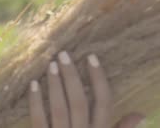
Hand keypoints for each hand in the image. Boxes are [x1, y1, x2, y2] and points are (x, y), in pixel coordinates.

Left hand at [28, 51, 145, 127]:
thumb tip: (140, 114)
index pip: (104, 102)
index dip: (98, 79)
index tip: (91, 57)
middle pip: (79, 101)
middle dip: (72, 76)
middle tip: (64, 54)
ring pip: (59, 108)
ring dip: (55, 85)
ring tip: (51, 64)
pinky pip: (38, 119)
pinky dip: (35, 101)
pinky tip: (33, 84)